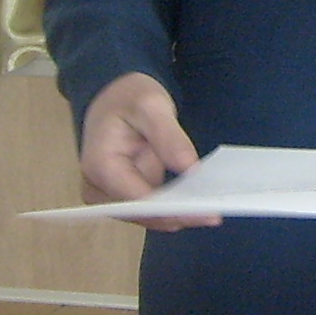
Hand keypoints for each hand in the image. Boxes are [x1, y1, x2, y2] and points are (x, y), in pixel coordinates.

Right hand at [79, 72, 220, 229]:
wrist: (114, 97)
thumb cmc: (128, 99)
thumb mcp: (151, 106)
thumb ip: (169, 137)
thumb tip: (190, 170)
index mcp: (100, 166)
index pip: (139, 200)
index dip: (173, 210)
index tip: (206, 213)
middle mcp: (99, 188)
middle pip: (144, 214)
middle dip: (179, 215)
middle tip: (216, 213)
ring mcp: (111, 196)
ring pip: (150, 217)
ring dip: (180, 213)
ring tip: (213, 208)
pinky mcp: (126, 197)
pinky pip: (153, 208)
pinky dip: (175, 206)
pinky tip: (200, 201)